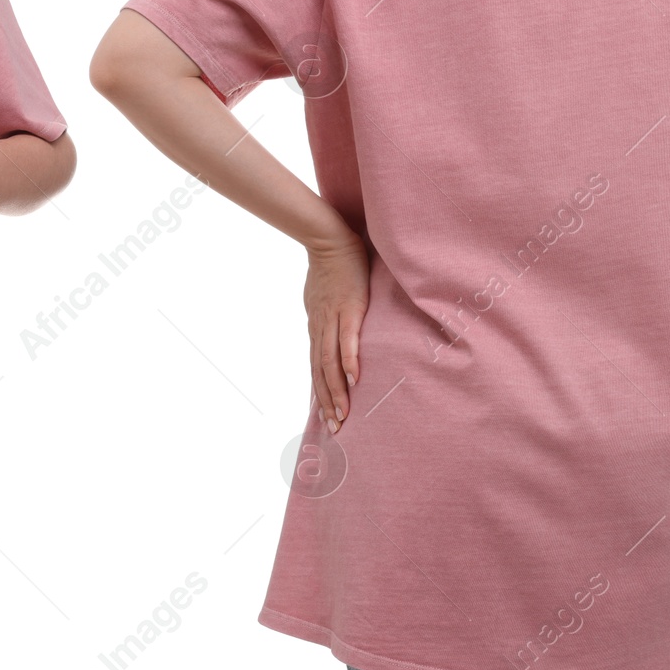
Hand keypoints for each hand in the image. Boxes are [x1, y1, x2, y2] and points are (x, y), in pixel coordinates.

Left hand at [305, 229, 369, 434]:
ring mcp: (334, 319)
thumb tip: (332, 336)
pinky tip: (353, 378)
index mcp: (317, 329)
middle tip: (336, 429)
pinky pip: (348, 338)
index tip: (327, 420)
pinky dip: (349, 359)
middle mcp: (321, 329)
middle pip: (321, 373)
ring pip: (330, 362)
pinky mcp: (349, 308)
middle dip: (328, 403)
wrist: (329, 241)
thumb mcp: (324, 301)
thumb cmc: (330, 270)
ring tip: (344, 413)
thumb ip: (328, 321)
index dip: (321, 395)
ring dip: (336, 390)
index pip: (316, 369)